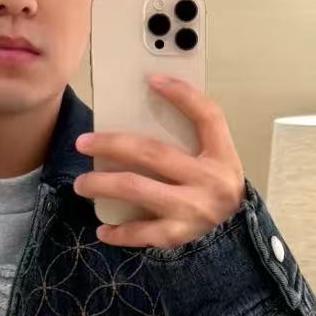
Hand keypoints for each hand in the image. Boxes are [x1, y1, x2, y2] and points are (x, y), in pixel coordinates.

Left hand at [73, 74, 245, 248]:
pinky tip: (102, 229)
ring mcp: (192, 211)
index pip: (208, 117)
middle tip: (83, 143)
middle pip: (153, 153)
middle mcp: (209, 183)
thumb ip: (194, 129)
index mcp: (221, 156)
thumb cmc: (214, 184)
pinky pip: (141, 233)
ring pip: (138, 189)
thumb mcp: (216, 154)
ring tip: (82, 183)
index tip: (152, 80)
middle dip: (112, 145)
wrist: (234, 226)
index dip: (182, 95)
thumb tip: (152, 94)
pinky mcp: (178, 235)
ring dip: (103, 184)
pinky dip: (119, 232)